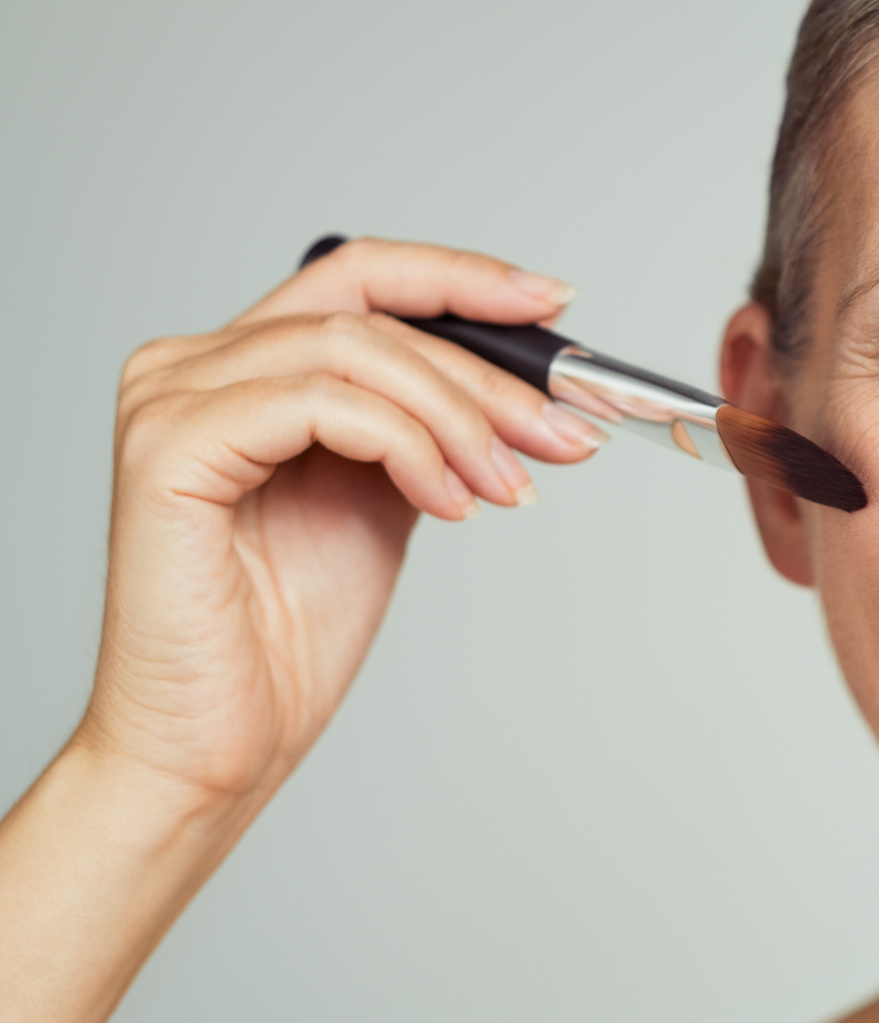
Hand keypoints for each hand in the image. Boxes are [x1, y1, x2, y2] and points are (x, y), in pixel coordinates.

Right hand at [75, 237, 607, 803]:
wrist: (217, 745)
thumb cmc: (284, 640)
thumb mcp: (382, 504)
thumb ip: (421, 431)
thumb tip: (522, 391)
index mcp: (239, 371)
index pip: (359, 277)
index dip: (461, 277)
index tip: (554, 306)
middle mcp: (192, 368)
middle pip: (369, 310)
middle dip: (488, 372)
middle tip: (565, 431)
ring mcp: (172, 401)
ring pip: (356, 350)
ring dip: (459, 417)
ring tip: (508, 487)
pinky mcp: (169, 449)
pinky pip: (320, 403)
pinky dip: (406, 445)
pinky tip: (448, 505)